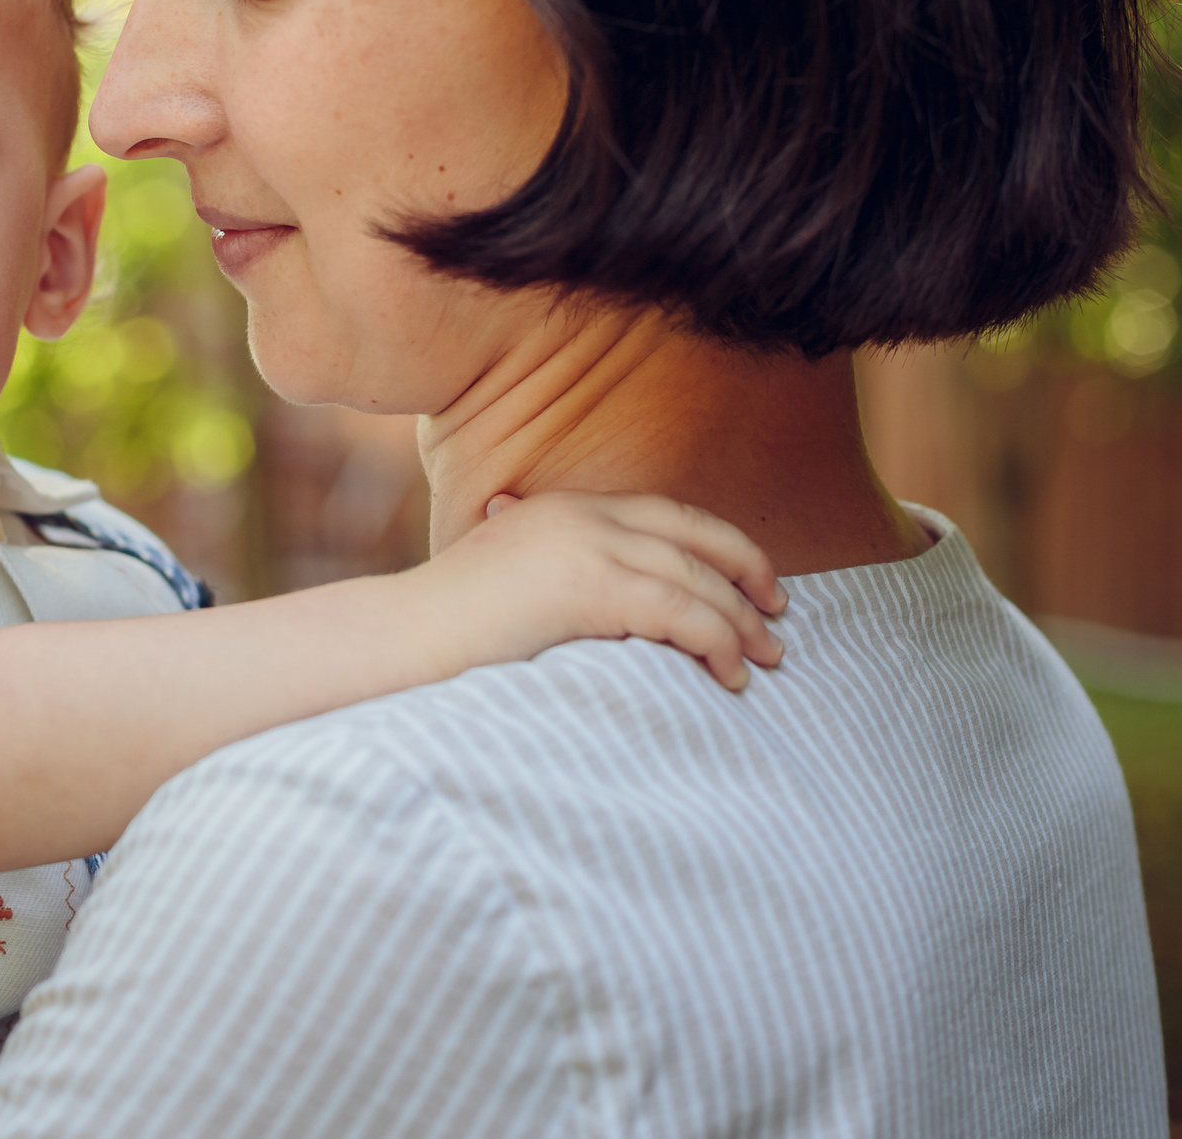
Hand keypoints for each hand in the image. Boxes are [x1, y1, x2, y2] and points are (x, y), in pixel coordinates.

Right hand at [424, 490, 784, 691]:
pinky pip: (681, 612)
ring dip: (741, 621)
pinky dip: (716, 643)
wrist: (401, 641)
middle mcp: (582, 513)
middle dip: (748, 574)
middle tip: (780, 616)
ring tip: (765, 660)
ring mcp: (586, 544)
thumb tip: (602, 609)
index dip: (720, 545)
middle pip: (694, 533)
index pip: (666, 513)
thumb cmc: (448, 633)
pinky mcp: (590, 586)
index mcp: (565, 506)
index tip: (755, 581)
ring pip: (696, 577)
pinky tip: (729, 674)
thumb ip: (556, 578)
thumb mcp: (511, 583)